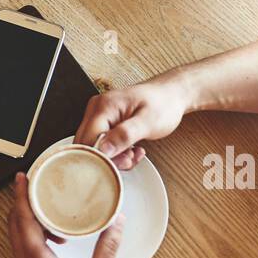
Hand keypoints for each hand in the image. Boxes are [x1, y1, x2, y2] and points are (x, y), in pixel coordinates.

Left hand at [8, 173, 120, 257]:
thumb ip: (108, 249)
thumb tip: (116, 223)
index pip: (23, 219)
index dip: (21, 195)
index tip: (22, 178)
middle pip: (15, 222)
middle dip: (23, 200)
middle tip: (34, 183)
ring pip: (17, 234)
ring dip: (29, 217)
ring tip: (48, 208)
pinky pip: (23, 246)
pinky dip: (33, 232)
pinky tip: (55, 236)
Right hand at [75, 78, 189, 170]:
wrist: (170, 96)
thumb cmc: (163, 104)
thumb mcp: (148, 122)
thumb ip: (125, 135)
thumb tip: (104, 149)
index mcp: (104, 106)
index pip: (88, 139)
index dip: (102, 156)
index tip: (122, 161)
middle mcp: (96, 109)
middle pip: (87, 144)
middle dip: (108, 158)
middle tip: (129, 158)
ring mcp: (99, 116)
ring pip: (94, 147)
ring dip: (114, 157)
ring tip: (133, 152)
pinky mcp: (105, 122)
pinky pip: (101, 144)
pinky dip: (116, 153)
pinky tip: (131, 150)